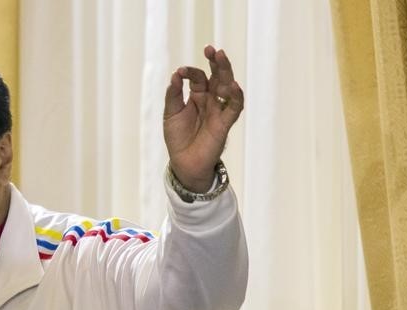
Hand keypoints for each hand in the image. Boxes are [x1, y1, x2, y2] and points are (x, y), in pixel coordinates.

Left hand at [163, 45, 243, 191]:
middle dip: (215, 62)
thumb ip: (173, 95)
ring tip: (220, 56)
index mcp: (197, 96)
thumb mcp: (171, 113)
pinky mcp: (225, 123)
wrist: (183, 163)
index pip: (198, 77)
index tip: (181, 72)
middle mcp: (210, 100)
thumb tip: (176, 75)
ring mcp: (219, 110)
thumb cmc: (178, 138)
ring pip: (227, 86)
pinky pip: (234, 107)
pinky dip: (235, 96)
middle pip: (217, 76)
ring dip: (225, 71)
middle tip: (211, 49)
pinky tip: (231, 85)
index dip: (191, 72)